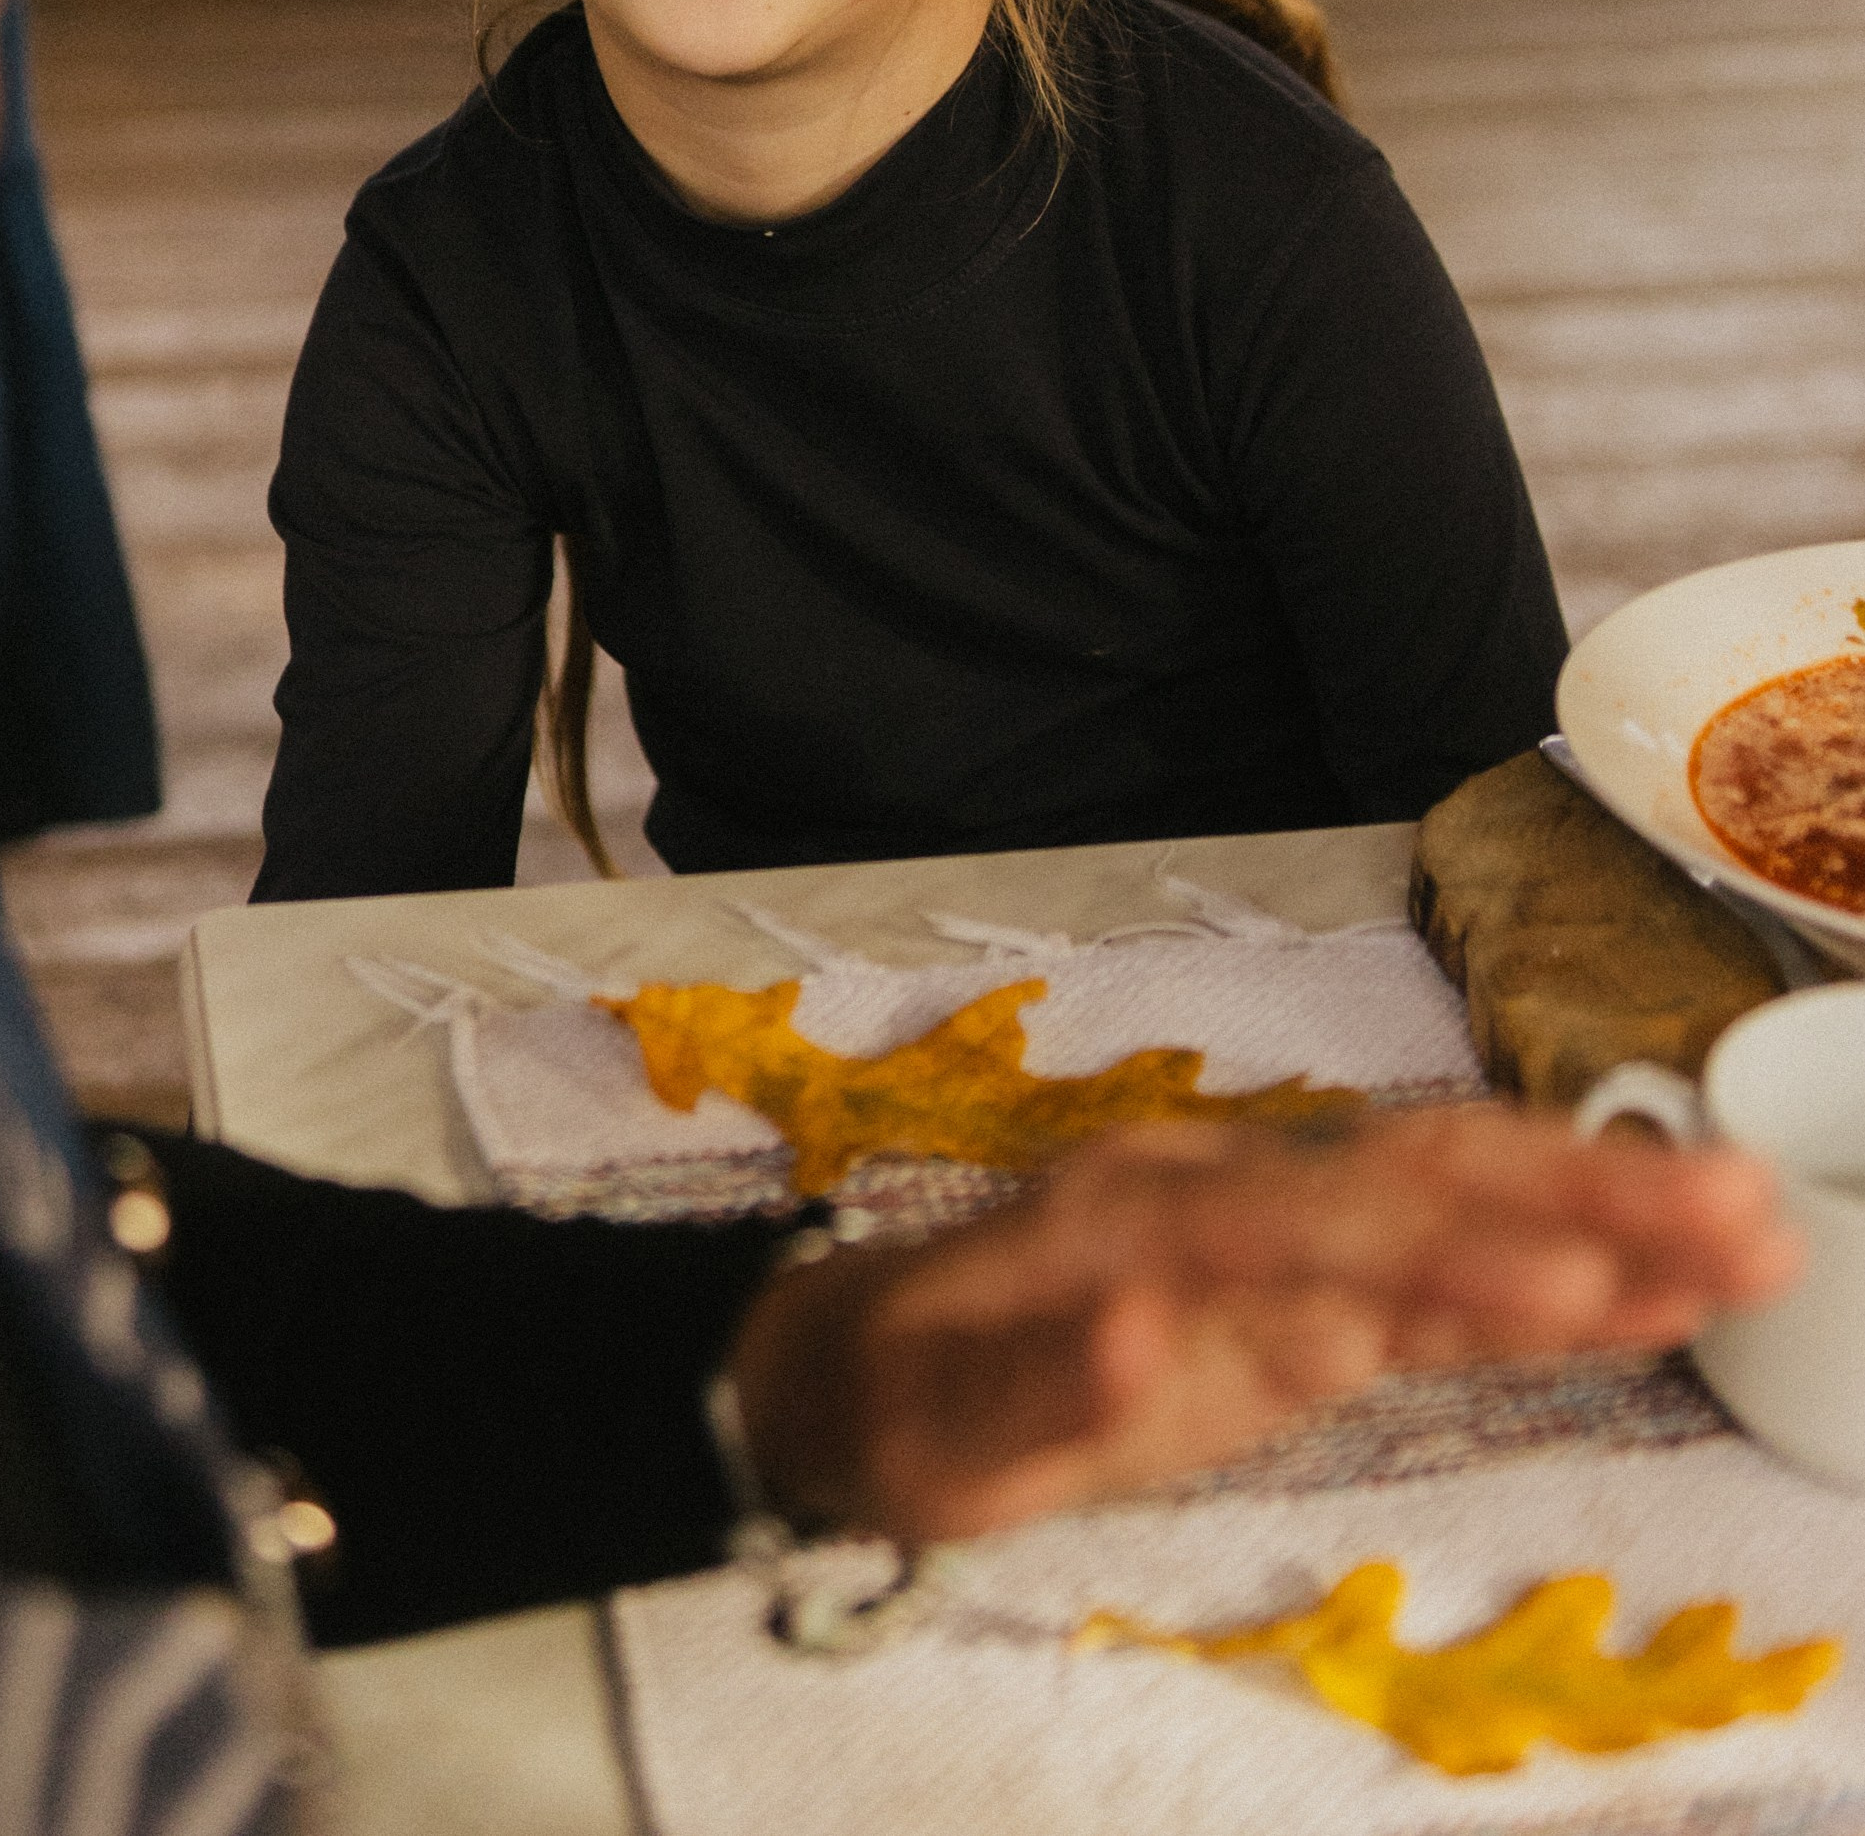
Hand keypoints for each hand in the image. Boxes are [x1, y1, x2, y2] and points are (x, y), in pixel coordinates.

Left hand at [727, 1103, 1799, 1546]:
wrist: (854, 1358)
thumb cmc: (902, 1404)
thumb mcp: (941, 1429)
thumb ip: (1038, 1387)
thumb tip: (1138, 1334)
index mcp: (1145, 1223)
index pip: (1321, 1229)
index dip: (1448, 1255)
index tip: (1581, 1281)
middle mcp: (1227, 1200)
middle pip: (1422, 1178)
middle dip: (1586, 1194)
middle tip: (1749, 1210)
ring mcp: (1270, 1235)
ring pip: (1451, 1200)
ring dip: (1597, 1212)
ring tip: (1754, 1229)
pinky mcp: (1298, 1289)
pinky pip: (1434, 1269)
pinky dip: (1546, 1274)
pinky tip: (1655, 1286)